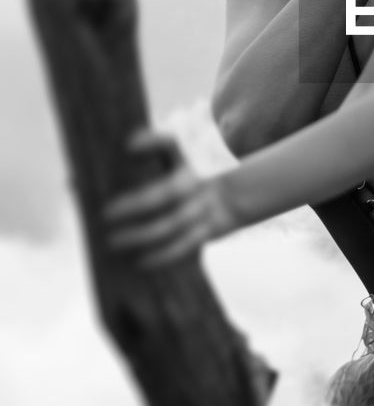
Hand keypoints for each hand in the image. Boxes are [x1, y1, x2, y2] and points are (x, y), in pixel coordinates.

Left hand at [104, 131, 239, 267]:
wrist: (237, 197)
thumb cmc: (191, 180)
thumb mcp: (177, 162)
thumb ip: (147, 156)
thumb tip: (108, 162)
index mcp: (185, 162)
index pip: (169, 145)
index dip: (150, 142)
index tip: (127, 147)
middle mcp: (195, 184)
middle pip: (166, 192)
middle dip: (135, 204)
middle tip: (104, 215)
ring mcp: (204, 208)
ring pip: (171, 224)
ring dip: (140, 235)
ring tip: (113, 242)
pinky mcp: (209, 232)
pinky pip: (184, 246)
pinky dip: (161, 256)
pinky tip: (138, 262)